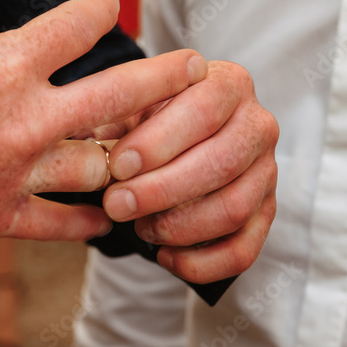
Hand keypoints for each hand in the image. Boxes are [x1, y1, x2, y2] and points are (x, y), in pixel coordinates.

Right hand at [0, 0, 206, 255]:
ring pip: (97, 163)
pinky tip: (113, 218)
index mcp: (3, 64)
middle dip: (162, 78)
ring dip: (135, 152)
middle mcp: (23, 120)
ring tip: (163, 143)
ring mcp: (14, 174)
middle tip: (197, 69)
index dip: (98, 9)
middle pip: (115, 96)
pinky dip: (88, 223)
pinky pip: (57, 225)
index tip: (109, 3)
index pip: (74, 28)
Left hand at [101, 61, 279, 282]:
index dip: (160, 142)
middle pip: (221, 161)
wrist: (176, 143)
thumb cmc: (147, 121)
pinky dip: (202, 262)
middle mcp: (257, 124)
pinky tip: (165, 257)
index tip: (118, 165)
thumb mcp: (129, 107)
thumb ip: (112, 115)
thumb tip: (79, 137)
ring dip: (179, 226)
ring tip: (139, 227)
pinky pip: (244, 249)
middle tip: (116, 205)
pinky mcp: (266, 214)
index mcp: (227, 84)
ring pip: (234, 207)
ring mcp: (267, 172)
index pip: (203, 109)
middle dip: (162, 190)